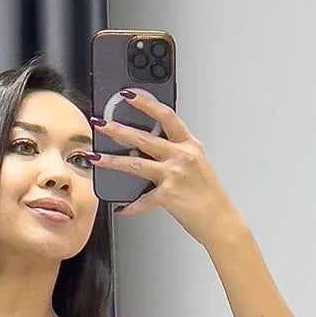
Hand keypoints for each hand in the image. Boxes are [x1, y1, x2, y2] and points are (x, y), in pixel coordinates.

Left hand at [90, 88, 240, 245]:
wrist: (220, 220)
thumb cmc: (209, 195)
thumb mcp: (197, 165)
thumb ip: (177, 153)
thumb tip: (153, 149)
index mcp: (189, 145)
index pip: (166, 116)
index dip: (146, 103)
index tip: (129, 96)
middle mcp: (181, 156)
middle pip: (144, 138)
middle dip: (118, 129)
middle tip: (100, 124)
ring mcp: (174, 175)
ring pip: (136, 164)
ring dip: (112, 160)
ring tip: (96, 157)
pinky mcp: (168, 196)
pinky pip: (143, 200)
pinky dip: (131, 207)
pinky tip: (121, 208)